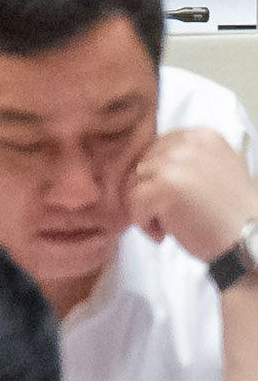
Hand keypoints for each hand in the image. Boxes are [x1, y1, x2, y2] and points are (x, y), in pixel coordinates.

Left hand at [132, 127, 257, 263]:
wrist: (251, 244)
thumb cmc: (233, 216)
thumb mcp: (218, 171)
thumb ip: (187, 160)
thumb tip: (147, 163)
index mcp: (202, 136)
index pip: (158, 148)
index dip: (159, 177)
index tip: (177, 198)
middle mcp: (189, 143)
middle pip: (144, 164)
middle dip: (151, 193)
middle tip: (174, 216)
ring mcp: (176, 162)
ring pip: (135, 183)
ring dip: (146, 208)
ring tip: (171, 226)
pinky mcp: (166, 185)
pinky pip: (134, 202)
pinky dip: (143, 223)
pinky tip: (165, 235)